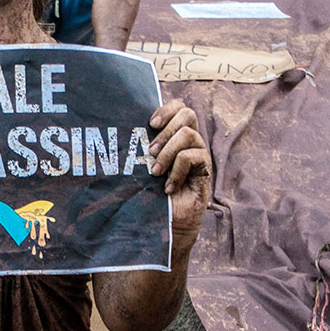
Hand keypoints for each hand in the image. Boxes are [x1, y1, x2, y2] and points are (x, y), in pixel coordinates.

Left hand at [145, 99, 209, 235]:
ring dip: (167, 152)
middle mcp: (190, 142)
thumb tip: (123, 128)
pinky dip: (176, 171)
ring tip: (156, 173)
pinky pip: (192, 156)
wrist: (166, 224)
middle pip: (187, 113)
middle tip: (150, 152)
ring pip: (188, 134)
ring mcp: (199, 155)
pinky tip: (168, 188)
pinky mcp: (205, 171)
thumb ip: (141, 147)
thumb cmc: (150, 196)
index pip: (179, 107)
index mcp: (175, 136)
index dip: (166, 109)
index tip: (150, 124)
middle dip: (165, 130)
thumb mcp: (142, 167)